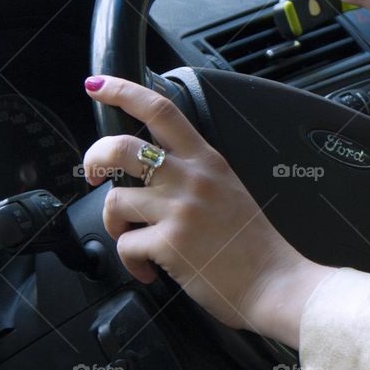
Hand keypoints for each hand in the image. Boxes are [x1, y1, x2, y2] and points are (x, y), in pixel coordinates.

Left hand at [82, 76, 331, 346]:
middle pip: (121, 147)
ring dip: (114, 223)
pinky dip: (130, 262)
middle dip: (94, 158)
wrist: (278, 283)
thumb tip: (157, 179)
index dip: (122, 91)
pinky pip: (126, 246)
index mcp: (208, 162)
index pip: (161, 110)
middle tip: (92, 174)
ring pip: (115, 201)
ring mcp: (180, 211)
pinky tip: (147, 269)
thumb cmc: (258, 246)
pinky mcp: (170, 244)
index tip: (98, 86)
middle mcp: (192, 179)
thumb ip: (198, 176)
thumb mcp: (232, 191)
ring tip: (131, 238)